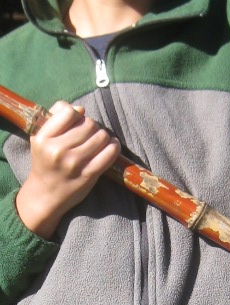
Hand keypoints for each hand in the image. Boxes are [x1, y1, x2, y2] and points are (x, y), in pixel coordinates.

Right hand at [16, 101, 120, 239]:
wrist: (45, 195)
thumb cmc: (45, 163)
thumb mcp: (40, 138)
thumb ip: (55, 118)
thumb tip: (81, 109)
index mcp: (44, 138)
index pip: (69, 112)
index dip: (77, 114)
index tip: (78, 122)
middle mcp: (58, 150)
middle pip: (88, 124)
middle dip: (92, 126)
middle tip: (90, 134)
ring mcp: (74, 163)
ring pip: (101, 136)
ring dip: (103, 136)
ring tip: (100, 141)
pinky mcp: (88, 175)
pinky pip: (109, 154)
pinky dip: (114, 147)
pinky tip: (112, 146)